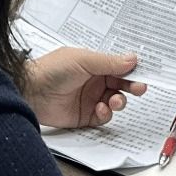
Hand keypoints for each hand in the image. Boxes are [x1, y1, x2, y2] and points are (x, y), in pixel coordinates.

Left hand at [24, 47, 144, 128]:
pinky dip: (106, 114)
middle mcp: (94, 80)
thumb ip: (109, 62)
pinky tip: (100, 108)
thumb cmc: (52, 70)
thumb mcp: (83, 60)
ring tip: (114, 100)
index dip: (132, 70)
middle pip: (121, 84)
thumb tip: (133, 58)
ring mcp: (90, 98)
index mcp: (93, 64)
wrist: (30, 92)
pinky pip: (104, 117)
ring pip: (115, 101)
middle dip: (131, 86)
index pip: (118, 66)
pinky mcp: (85, 116)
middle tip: (138, 88)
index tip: (144, 73)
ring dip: (119, 101)